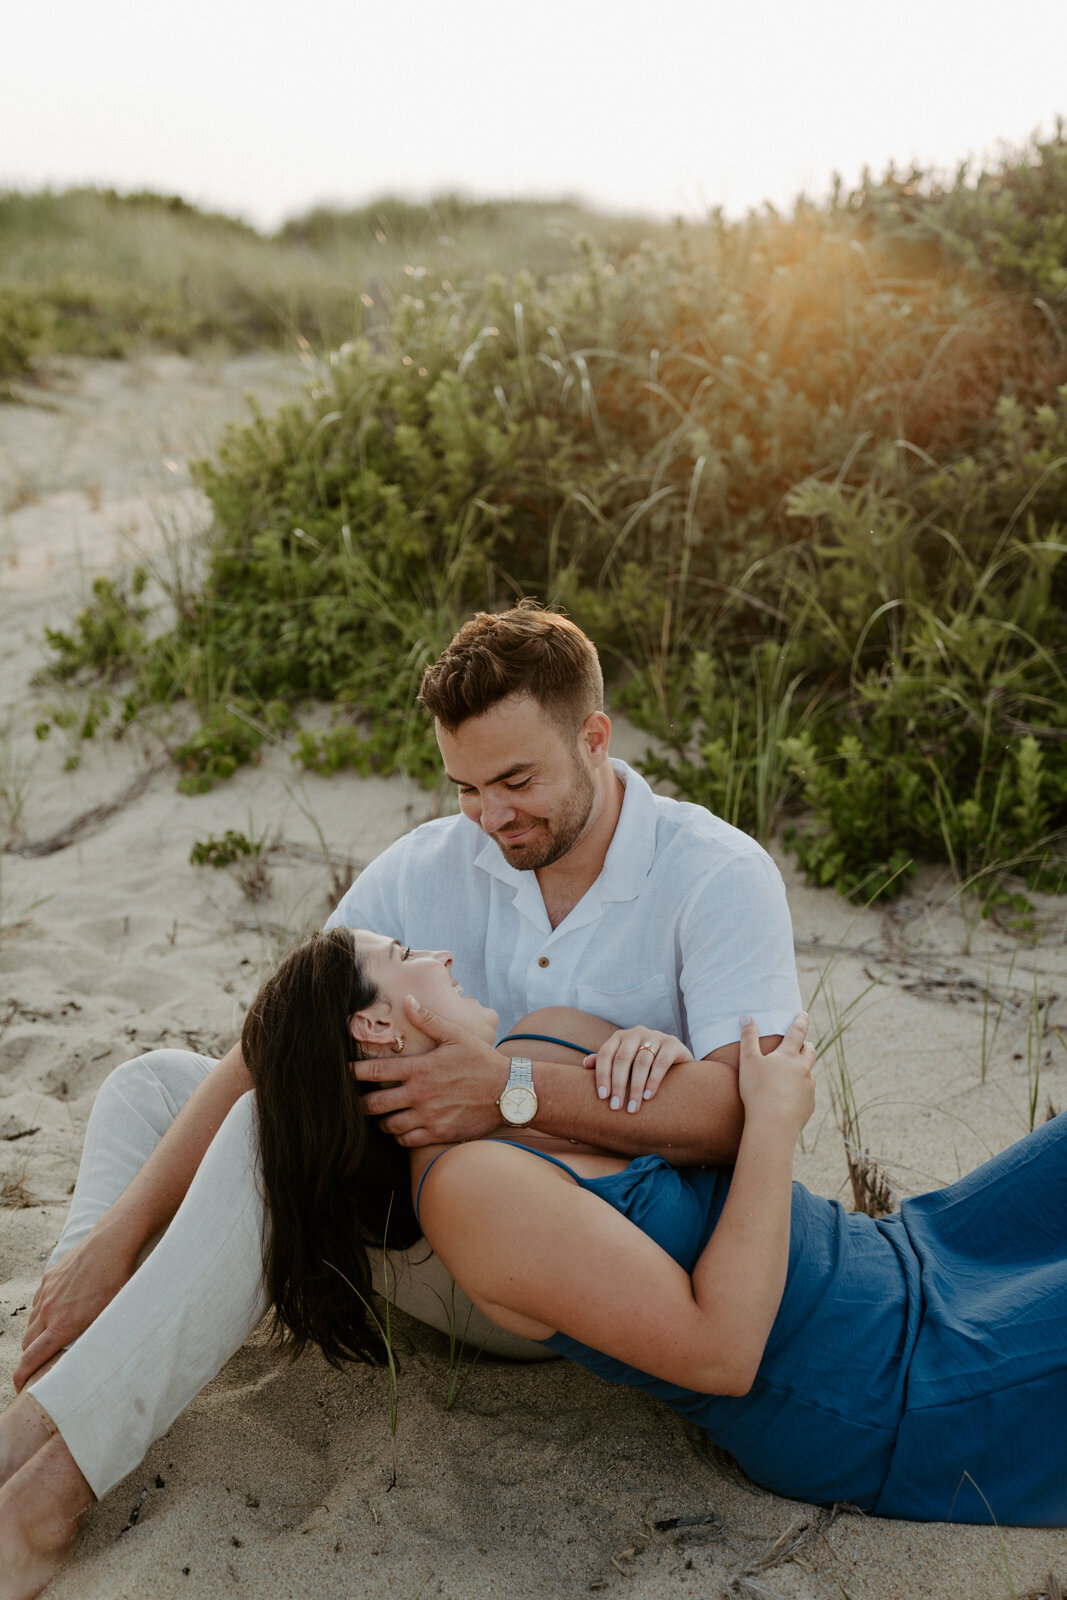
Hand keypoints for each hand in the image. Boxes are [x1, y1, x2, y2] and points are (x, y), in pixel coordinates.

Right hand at [14, 1221, 137, 1390]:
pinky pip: (39, 1301)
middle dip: (30, 1356)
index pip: (31, 1358)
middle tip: (41, 1363)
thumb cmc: (117, 1281)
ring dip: (37, 1333)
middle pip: (27, 1342)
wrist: (112, 1243)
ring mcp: (47, 1292)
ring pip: (32, 1321)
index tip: (19, 1386)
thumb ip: (92, 1338)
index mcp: (62, 1325)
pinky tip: (60, 1309)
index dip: (21, 1375)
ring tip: (54, 1336)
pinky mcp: (49, 1277)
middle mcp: (49, 1310)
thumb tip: (89, 1357)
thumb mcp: (109, 1316)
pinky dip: (43, 1311)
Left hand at [352, 997, 506, 1146]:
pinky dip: (398, 1135)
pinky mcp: (438, 1132)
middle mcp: (419, 1094)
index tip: (343, 1071)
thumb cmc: (482, 1061)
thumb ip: (429, 1019)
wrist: (509, 1092)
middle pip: (374, 1104)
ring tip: (380, 1115)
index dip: (353, 1072)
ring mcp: (428, 1116)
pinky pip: (407, 1140)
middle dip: (360, 1103)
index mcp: (420, 1068)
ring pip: (388, 1125)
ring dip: (380, 1121)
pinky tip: (400, 1128)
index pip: (374, 1070)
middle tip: (357, 1100)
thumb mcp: (457, 1035)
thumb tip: (408, 1000)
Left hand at [583, 1027, 693, 1111]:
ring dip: (635, 1087)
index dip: (602, 1075)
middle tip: (616, 1107)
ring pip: (641, 1062)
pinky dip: (653, 1080)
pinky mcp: (672, 1043)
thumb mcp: (625, 1062)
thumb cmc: (643, 1064)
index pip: (606, 1054)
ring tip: (633, 1107)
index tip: (602, 1097)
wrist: (677, 1059)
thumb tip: (586, 1063)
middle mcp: (636, 1033)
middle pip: (622, 1059)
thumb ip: (606, 1062)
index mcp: (620, 1037)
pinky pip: (661, 1062)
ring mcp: (655, 1036)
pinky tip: (648, 1096)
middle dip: (618, 1085)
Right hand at [737, 1012, 814, 1139]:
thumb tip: (746, 1016)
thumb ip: (748, 1037)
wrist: (773, 1124)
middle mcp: (803, 1069)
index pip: (797, 1032)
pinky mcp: (809, 1104)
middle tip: (804, 1043)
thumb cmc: (757, 1090)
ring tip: (792, 1074)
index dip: (800, 1021)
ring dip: (803, 1069)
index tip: (803, 1014)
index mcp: (788, 1056)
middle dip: (807, 1045)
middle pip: (810, 1051)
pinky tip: (790, 1098)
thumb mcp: (748, 1061)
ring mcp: (808, 1087)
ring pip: (809, 1073)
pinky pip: (807, 1093)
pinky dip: (800, 1090)